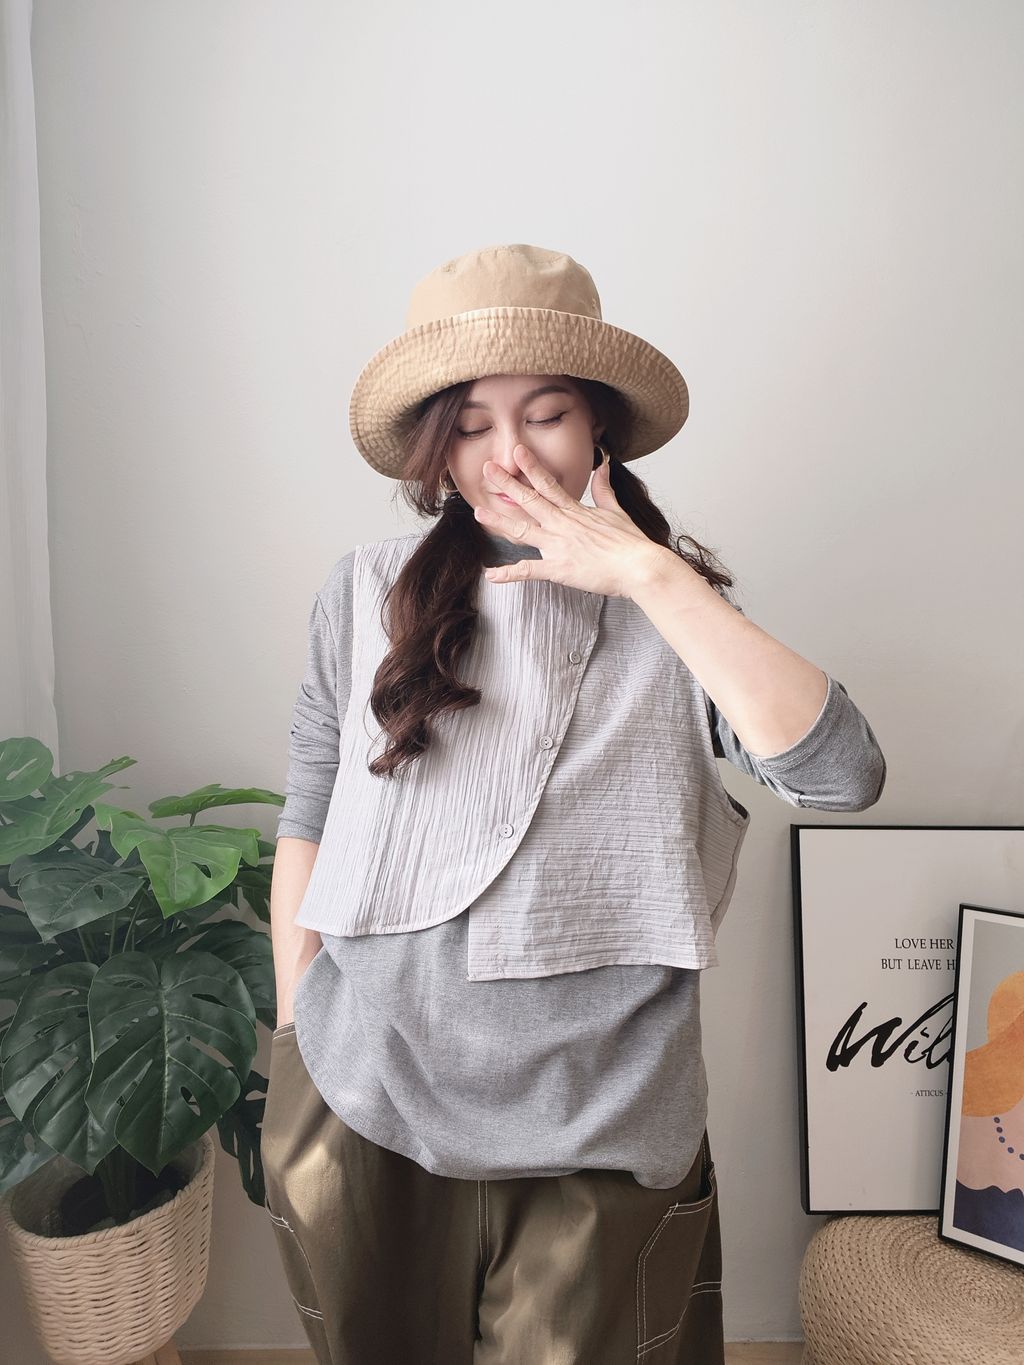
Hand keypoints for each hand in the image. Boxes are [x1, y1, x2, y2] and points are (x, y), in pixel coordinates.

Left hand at [474, 444, 667, 598]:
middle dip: (507, 484)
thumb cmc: (632, 544)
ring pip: (523, 530)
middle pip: (529, 501)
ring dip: (499, 522)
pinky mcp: (559, 569)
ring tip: (478, 512)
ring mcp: (559, 546)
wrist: (640, 566)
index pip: (548, 485)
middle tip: (488, 469)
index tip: (518, 452)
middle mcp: (563, 525)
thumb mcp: (617, 511)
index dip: (531, 467)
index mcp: (575, 512)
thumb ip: (605, 490)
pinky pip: (529, 571)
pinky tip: (491, 574)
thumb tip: (604, 466)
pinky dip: (509, 574)